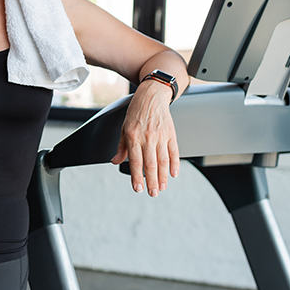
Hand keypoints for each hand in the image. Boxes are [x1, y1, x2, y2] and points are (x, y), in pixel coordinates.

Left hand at [110, 79, 179, 196]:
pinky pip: (174, 152)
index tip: (137, 188)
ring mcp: (161, 136)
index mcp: (133, 136)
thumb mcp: (124, 128)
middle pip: (150, 164)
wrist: (152, 95)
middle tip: (152, 193)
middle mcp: (147, 137)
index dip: (136, 177)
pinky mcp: (171, 134)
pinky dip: (174, 164)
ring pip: (163, 160)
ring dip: (162, 176)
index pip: (135, 161)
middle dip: (151, 181)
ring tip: (162, 187)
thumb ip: (121, 147)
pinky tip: (173, 174)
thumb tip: (115, 161)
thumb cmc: (137, 111)